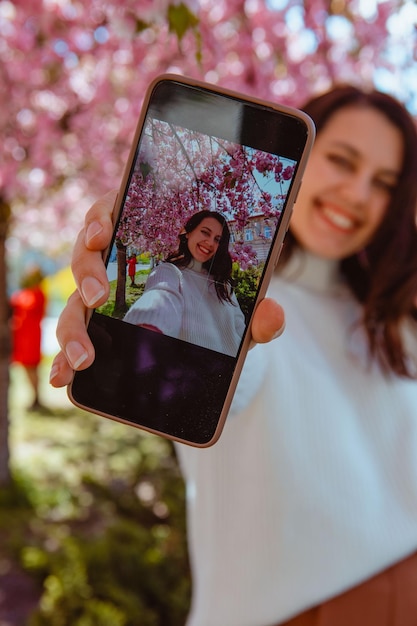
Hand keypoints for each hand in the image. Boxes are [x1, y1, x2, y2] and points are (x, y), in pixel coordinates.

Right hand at [49, 191, 284, 387]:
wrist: (204, 323)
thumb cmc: (213, 296)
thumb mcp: (236, 301)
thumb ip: (255, 309)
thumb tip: (273, 316)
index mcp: (142, 232)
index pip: (113, 210)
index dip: (102, 216)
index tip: (103, 231)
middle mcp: (113, 258)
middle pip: (86, 255)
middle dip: (87, 273)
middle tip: (98, 295)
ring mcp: (100, 291)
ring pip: (76, 301)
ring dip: (72, 326)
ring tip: (83, 358)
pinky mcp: (96, 324)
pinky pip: (76, 335)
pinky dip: (65, 357)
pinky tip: (66, 379)